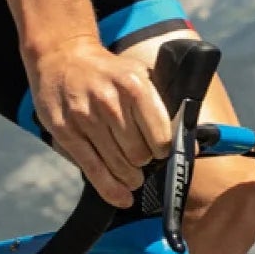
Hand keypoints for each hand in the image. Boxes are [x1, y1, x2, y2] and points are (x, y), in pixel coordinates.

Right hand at [27, 35, 173, 203]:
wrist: (62, 57)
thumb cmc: (108, 73)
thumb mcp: (140, 77)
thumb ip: (164, 109)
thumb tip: (192, 146)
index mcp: (135, 86)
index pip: (161, 137)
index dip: (164, 150)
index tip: (161, 151)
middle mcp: (110, 102)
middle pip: (139, 154)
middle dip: (144, 162)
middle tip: (141, 158)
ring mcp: (85, 117)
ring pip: (118, 165)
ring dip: (130, 177)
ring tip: (132, 177)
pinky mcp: (65, 131)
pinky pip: (92, 169)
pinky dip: (109, 188)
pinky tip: (121, 197)